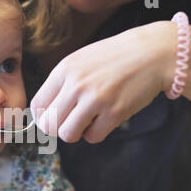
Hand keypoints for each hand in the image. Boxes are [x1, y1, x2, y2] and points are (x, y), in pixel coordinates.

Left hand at [30, 21, 176, 142]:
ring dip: (75, 132)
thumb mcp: (81, 60)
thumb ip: (61, 84)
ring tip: (87, 121)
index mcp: (65, 69)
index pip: (37, 105)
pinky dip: (95, 133)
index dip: (42, 117)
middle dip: (57, 128)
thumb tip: (44, 114)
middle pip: (49, 124)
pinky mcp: (115, 112)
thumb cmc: (114, 58)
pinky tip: (103, 119)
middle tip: (70, 121)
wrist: (153, 53)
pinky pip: (92, 137)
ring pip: (67, 134)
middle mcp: (77, 85)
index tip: (52, 118)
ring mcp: (96, 99)